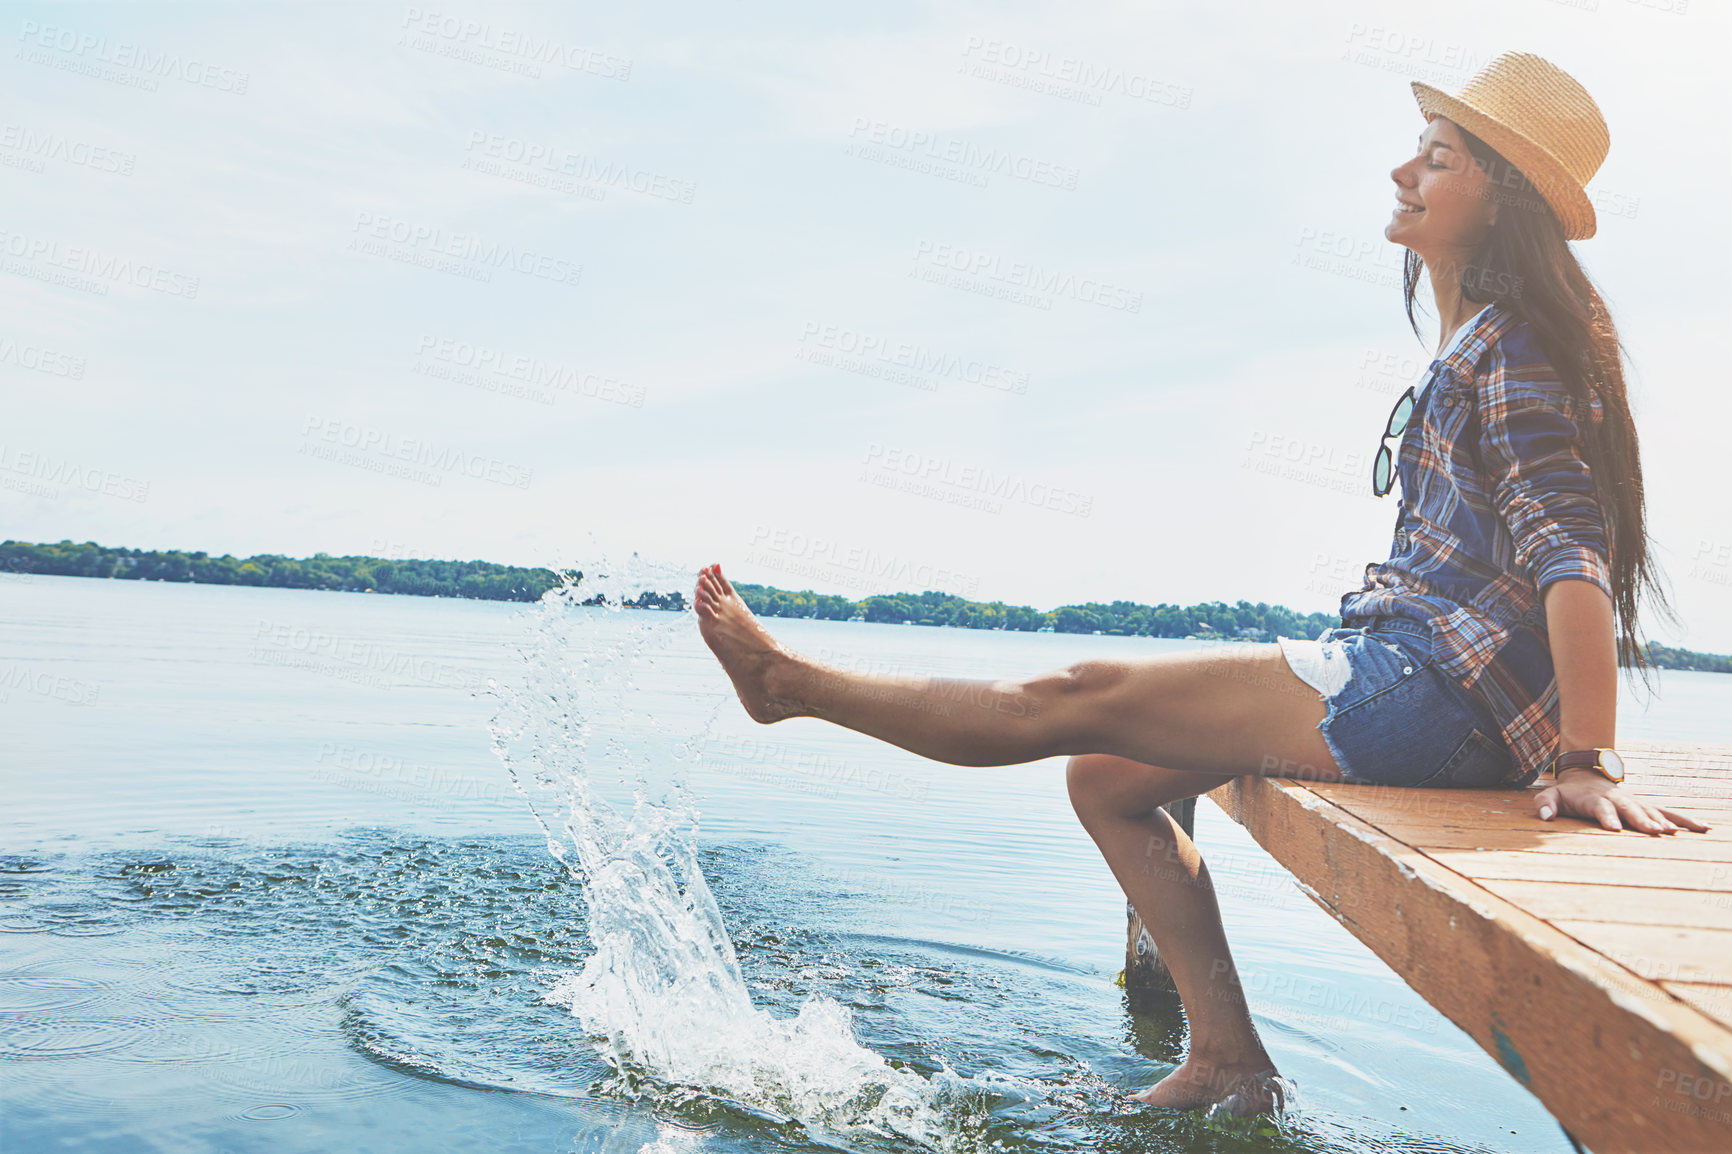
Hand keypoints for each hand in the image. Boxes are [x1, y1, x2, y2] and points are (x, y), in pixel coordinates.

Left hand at [1535, 768, 1712, 834]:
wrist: (1587, 775)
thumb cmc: (1569, 792)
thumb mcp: (1552, 795)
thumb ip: (1545, 803)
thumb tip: (1543, 816)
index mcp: (1595, 799)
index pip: (1601, 808)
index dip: (1607, 817)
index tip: (1614, 829)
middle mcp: (1619, 799)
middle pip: (1631, 810)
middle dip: (1642, 820)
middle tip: (1654, 832)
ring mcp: (1635, 802)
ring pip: (1652, 810)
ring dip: (1664, 821)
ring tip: (1676, 834)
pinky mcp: (1647, 806)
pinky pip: (1668, 812)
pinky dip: (1685, 820)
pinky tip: (1704, 829)